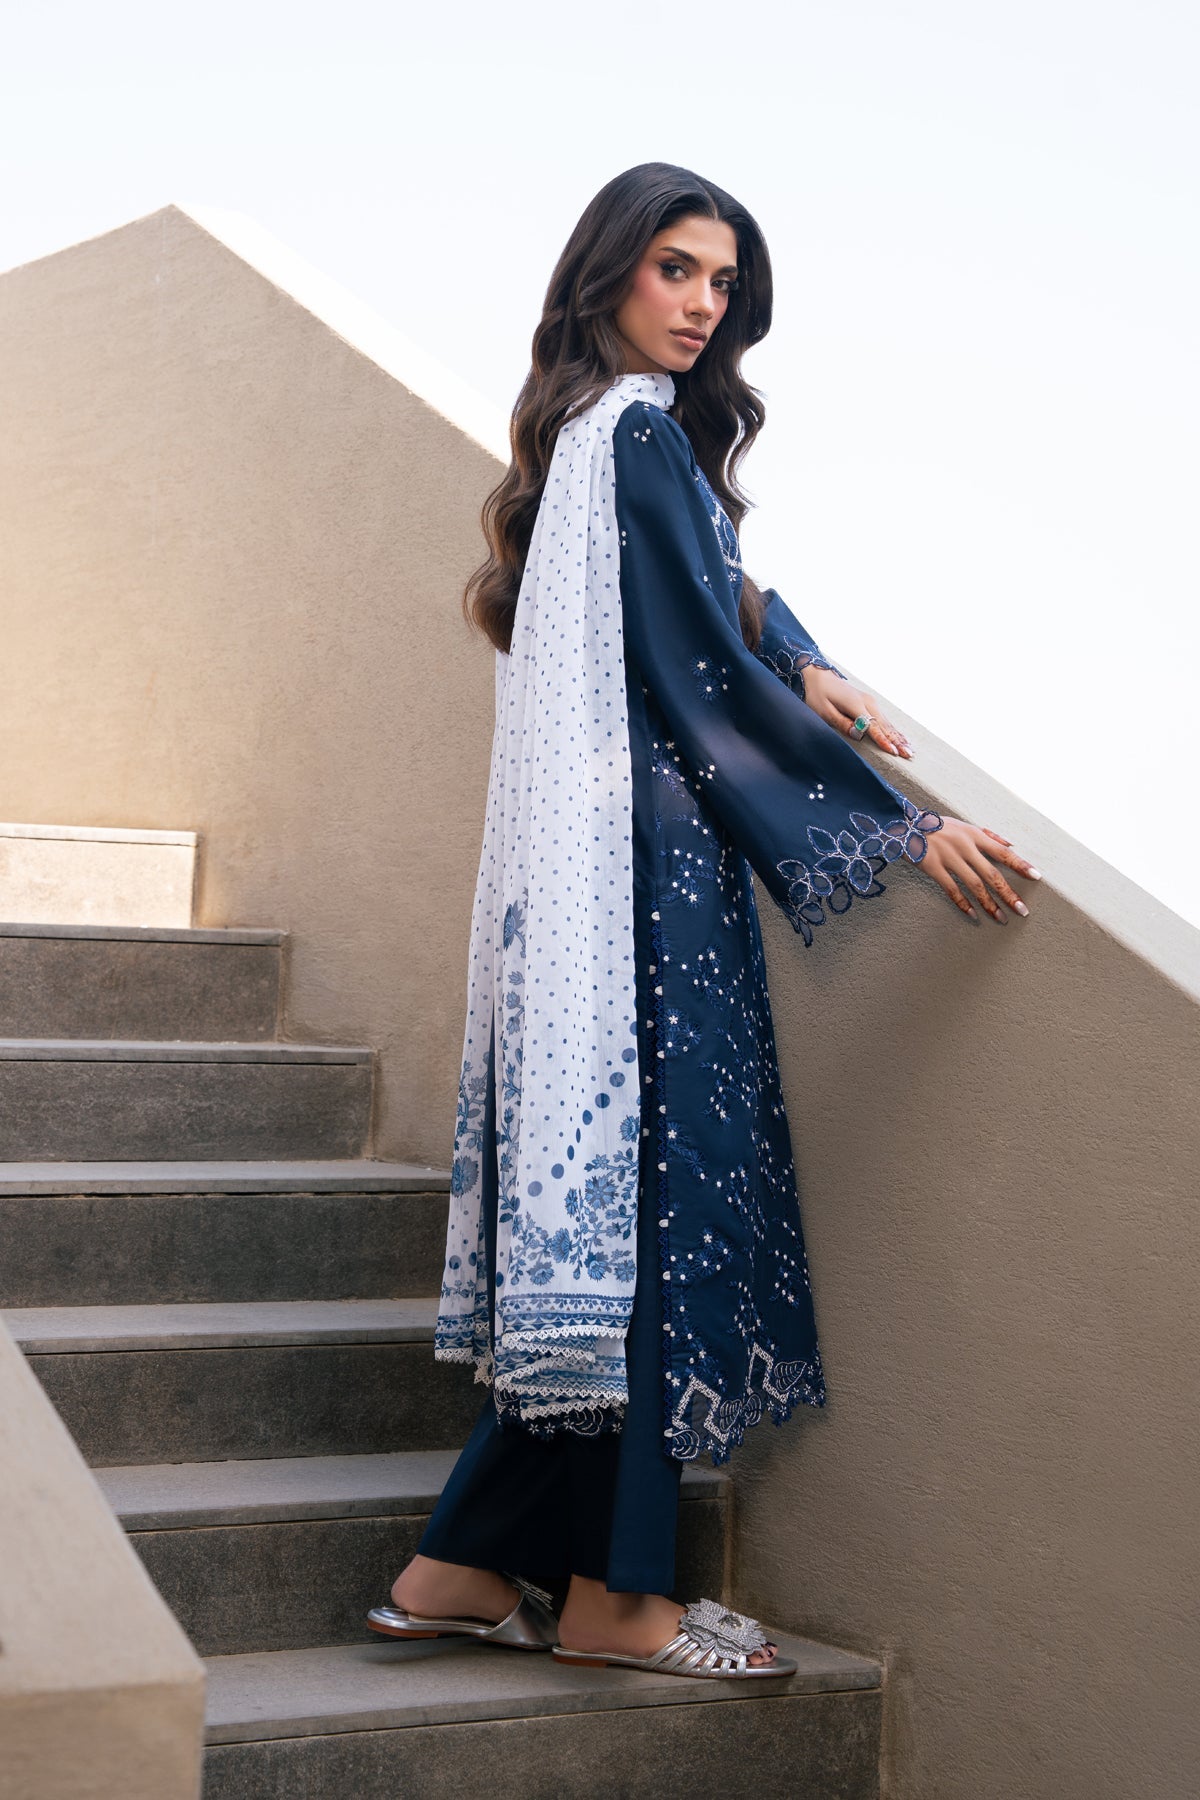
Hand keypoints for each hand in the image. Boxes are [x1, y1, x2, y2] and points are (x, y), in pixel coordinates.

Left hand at [802, 667, 912, 758]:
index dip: (883, 740)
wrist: (819, 676)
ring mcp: (870, 702)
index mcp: (856, 704)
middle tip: (910, 755)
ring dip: (899, 737)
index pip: (872, 726)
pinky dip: (893, 730)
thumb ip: (842, 723)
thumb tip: (858, 734)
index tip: (894, 752)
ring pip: (887, 723)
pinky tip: (902, 738)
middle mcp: (867, 702)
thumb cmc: (818, 695)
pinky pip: (884, 720)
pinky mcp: (869, 703)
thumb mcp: (824, 711)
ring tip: (910, 750)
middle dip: (897, 741)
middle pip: (885, 725)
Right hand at [914, 817, 1041, 923]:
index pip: (1003, 851)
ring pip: (974, 886)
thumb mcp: (963, 824)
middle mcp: (964, 847)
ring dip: (990, 904)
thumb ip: (988, 834)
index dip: (1020, 864)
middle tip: (1022, 910)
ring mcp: (949, 858)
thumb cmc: (937, 826)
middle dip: (1009, 893)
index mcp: (974, 835)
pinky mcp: (933, 868)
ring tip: (1001, 918)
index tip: (1037, 877)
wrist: (903, 825)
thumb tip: (1011, 844)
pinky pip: (952, 890)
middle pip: (992, 874)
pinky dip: (963, 904)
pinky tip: (974, 915)